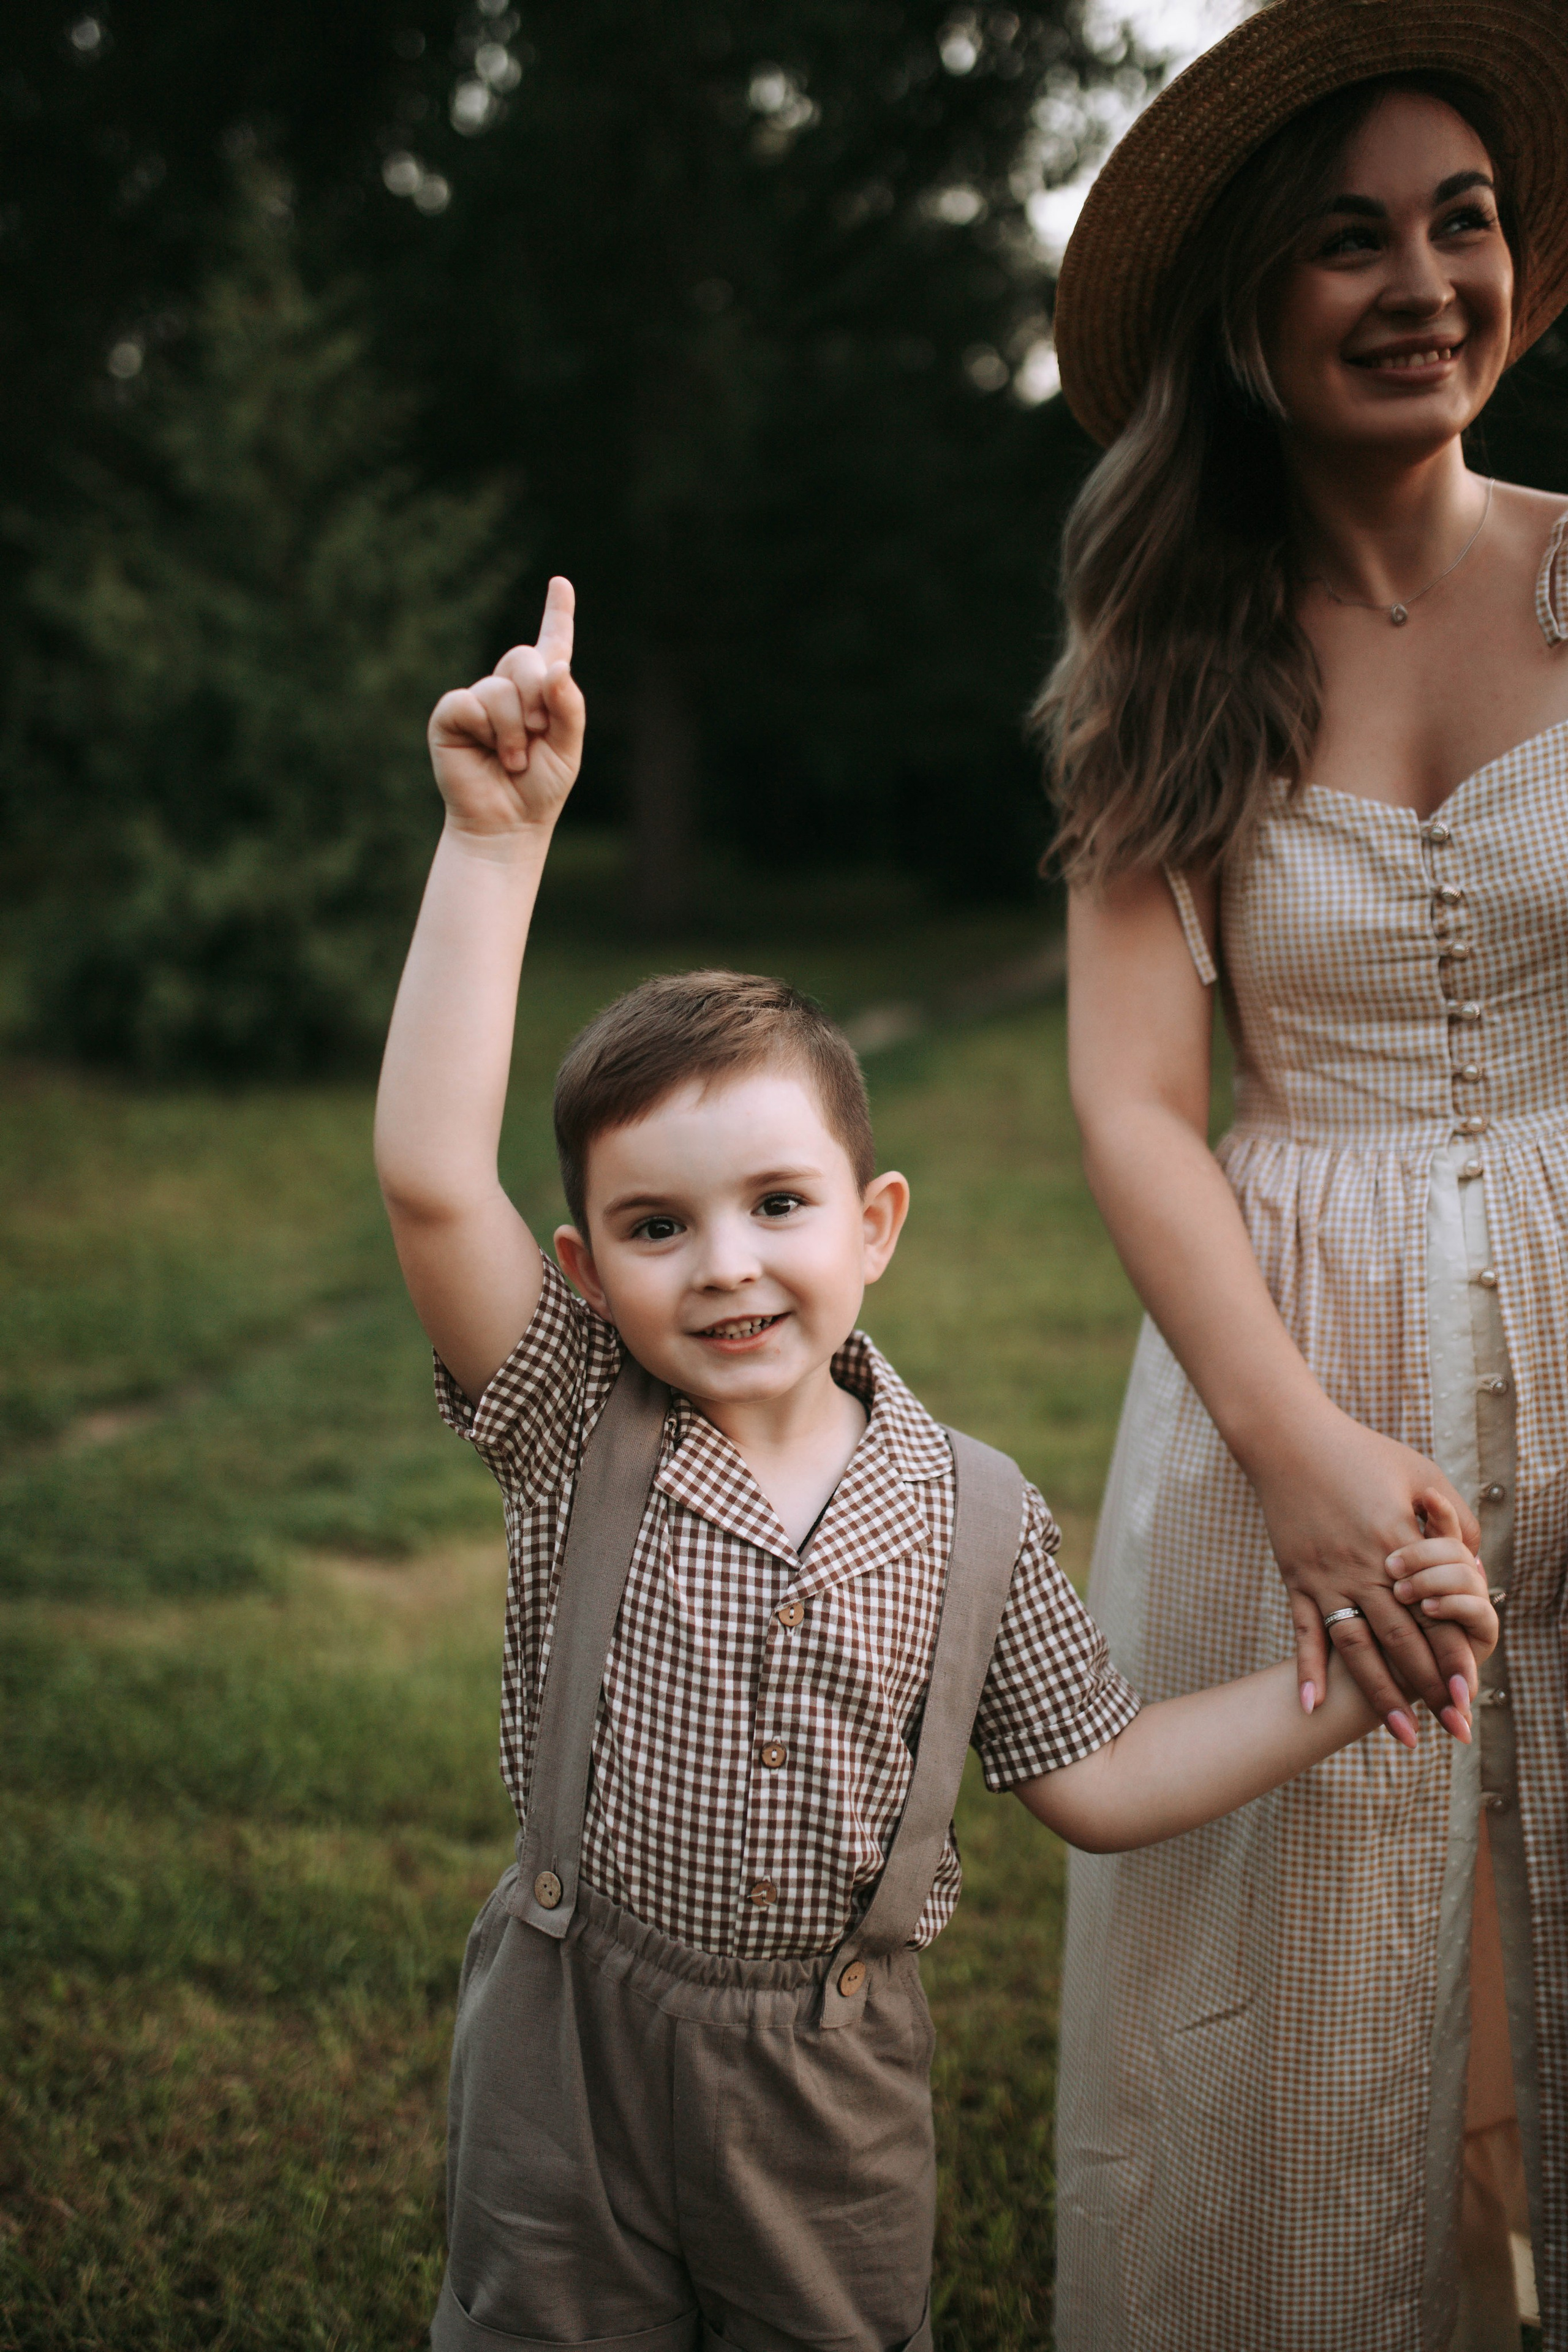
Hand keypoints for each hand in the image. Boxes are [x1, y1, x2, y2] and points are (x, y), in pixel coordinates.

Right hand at [427, 577, 584, 839]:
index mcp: (543, 693)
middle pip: (524, 657)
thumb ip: (568, 706)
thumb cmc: (540, 788)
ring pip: (499, 688)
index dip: (556, 613)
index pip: (552, 645)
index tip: (560, 583)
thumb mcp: (567, 747)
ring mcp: (478, 700)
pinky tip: (487, 754)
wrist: (508, 823)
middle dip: (538, 697)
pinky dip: (487, 730)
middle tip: (539, 733)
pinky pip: (470, 702)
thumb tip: (559, 667)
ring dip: (514, 729)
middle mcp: (508, 689)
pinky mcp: (451, 714)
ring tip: (514, 759)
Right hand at [1252, 1406, 1482, 1745]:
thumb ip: (1456, 1520)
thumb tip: (1476, 1566)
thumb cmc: (1363, 1453)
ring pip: (1357, 1647)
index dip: (1454, 1656)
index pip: (1434, 1613)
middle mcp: (1364, 1567)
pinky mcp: (1297, 1578)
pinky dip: (1307, 1670)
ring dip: (1379, 1694)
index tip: (1471, 1694)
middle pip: (1402, 1641)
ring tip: (1402, 1735)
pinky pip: (1304, 1632)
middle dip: (1430, 1689)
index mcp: (1400, 1542)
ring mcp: (1326, 1577)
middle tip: (1454, 1729)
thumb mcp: (1422, 1475)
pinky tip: (1311, 1706)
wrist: (1290, 1440)